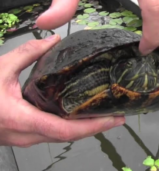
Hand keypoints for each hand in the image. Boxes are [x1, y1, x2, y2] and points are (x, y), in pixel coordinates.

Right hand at [0, 35, 124, 146]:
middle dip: (95, 128)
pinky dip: (70, 126)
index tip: (113, 119)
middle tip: (117, 115)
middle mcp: (27, 134)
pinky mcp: (23, 134)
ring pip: (61, 136)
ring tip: (104, 115)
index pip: (65, 130)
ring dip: (84, 128)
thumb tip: (52, 40)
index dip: (92, 126)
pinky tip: (80, 115)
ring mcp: (25, 138)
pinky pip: (52, 132)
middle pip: (69, 136)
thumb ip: (27, 54)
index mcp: (22, 120)